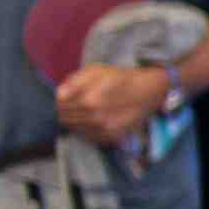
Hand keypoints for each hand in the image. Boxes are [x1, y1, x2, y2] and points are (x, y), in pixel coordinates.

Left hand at [54, 65, 168, 149]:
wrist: (150, 91)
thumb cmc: (120, 78)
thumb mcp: (95, 71)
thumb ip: (73, 82)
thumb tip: (59, 96)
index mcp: (88, 99)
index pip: (58, 104)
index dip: (60, 98)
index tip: (67, 95)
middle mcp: (95, 117)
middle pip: (64, 118)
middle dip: (66, 110)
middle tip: (76, 103)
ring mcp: (104, 129)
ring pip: (74, 129)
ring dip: (76, 120)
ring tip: (86, 111)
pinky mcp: (112, 137)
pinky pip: (88, 137)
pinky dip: (87, 129)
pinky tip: (95, 119)